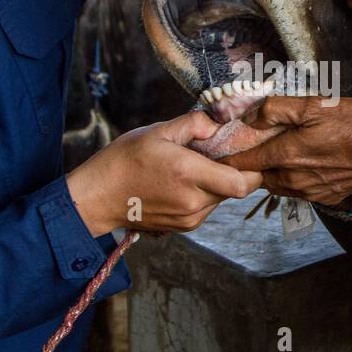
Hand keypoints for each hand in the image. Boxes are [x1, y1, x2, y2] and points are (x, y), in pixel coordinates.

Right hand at [68, 110, 263, 234]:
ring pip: (222, 199)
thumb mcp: (157, 131)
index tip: (246, 153)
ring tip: (194, 167)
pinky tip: (183, 182)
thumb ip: (193, 124)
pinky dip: (204, 194)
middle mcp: (193, 201)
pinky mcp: (184, 227)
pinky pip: (207, 208)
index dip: (253, 169)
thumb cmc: (124, 160)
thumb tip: (219, 124)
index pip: (243, 182)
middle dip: (233, 171)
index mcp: (188, 173)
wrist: (98, 197)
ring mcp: (189, 219)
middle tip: (217, 154)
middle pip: (235, 190)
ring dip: (217, 183)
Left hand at [221, 96, 351, 205]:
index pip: (240, 163)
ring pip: (274, 183)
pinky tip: (303, 162)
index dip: (225, 155)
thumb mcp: (315, 104)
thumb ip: (276, 109)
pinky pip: (295, 189)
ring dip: (270, 171)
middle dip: (248, 163)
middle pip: (255, 175)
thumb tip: (250, 117)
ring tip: (277, 152)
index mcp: (284, 154)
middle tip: (250, 145)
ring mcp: (307, 191)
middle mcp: (290, 178)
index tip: (218, 147)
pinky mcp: (321, 198)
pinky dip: (291, 177)